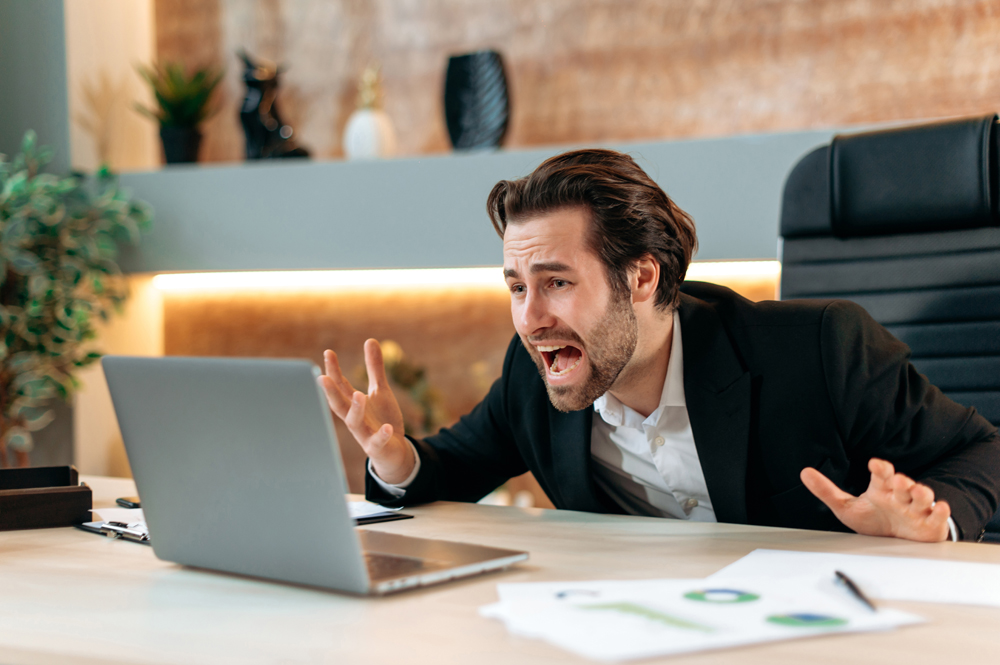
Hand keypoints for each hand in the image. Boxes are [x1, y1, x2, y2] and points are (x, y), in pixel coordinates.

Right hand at [319, 339, 414, 484]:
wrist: (393, 451)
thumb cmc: (382, 419)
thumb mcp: (380, 391)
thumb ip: (374, 368)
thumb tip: (370, 340)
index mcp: (354, 404)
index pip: (340, 386)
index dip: (333, 370)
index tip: (328, 353)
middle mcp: (355, 418)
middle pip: (339, 404)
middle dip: (331, 392)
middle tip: (322, 378)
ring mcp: (364, 434)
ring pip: (354, 423)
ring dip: (355, 410)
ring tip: (359, 394)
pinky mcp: (377, 447)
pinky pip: (377, 442)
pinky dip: (381, 435)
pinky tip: (387, 427)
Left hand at [800, 458, 950, 541]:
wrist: (895, 541)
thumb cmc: (873, 519)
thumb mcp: (846, 507)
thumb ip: (826, 491)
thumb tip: (805, 473)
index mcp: (882, 490)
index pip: (882, 475)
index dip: (880, 468)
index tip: (874, 464)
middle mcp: (901, 497)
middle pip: (904, 484)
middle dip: (903, 481)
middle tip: (899, 480)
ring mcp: (917, 510)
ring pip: (923, 497)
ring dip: (921, 493)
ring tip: (917, 492)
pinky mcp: (931, 524)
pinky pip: (938, 516)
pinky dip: (940, 512)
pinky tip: (939, 508)